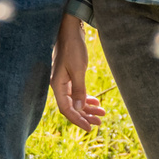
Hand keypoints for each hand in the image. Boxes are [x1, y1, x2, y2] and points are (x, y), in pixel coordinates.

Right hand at [52, 13, 102, 129]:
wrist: (70, 30)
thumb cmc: (73, 47)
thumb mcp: (78, 69)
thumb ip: (78, 89)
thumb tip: (79, 108)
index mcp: (57, 85)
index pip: (66, 109)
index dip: (77, 120)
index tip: (89, 128)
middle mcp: (59, 85)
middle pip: (71, 107)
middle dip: (85, 116)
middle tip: (99, 122)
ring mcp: (64, 81)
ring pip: (75, 101)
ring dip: (88, 109)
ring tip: (102, 114)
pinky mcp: (70, 77)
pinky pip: (77, 93)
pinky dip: (87, 99)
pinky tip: (96, 102)